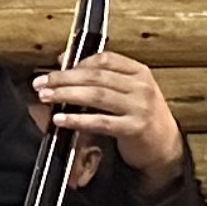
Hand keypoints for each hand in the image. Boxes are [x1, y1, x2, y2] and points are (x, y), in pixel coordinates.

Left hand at [34, 53, 186, 191]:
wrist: (165, 146)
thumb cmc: (140, 115)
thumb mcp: (127, 91)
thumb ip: (101, 77)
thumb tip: (64, 60)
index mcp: (139, 72)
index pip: (105, 59)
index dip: (78, 62)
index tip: (57, 67)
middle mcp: (141, 86)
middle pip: (96, 76)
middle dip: (64, 78)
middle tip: (41, 82)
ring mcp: (139, 107)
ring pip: (97, 95)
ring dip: (67, 95)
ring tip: (46, 97)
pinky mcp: (134, 128)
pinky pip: (101, 122)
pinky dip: (78, 120)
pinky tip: (61, 120)